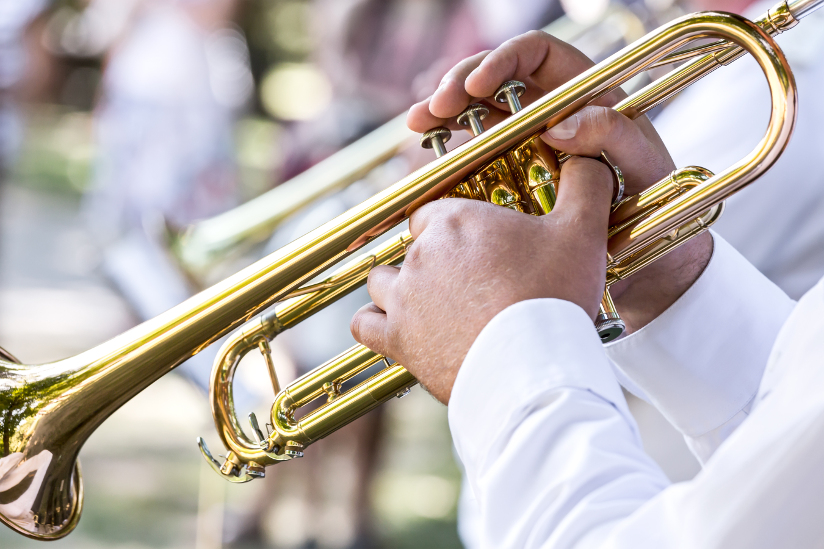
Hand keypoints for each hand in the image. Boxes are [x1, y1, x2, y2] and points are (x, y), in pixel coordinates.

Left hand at [351, 158, 613, 403]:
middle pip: (414, 248)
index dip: (456, 228)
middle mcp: (420, 254)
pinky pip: (364, 325)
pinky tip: (395, 329)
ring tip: (434, 304)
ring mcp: (403, 298)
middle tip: (473, 283)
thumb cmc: (554, 295)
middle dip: (438, 261)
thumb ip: (584, 184)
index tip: (479, 247)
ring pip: (382, 281)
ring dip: (401, 288)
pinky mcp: (397, 340)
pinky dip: (375, 325)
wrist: (533, 368)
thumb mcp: (582, 230)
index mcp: (455, 220)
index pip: (435, 212)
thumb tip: (585, 158)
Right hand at [408, 30, 712, 332]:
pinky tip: (429, 155)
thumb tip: (559, 125)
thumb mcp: (645, 167)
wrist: (648, 267)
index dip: (502, 60)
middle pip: (494, 80)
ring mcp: (526, 147)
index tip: (479, 87)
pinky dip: (448, 152)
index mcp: (584, 94)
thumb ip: (613, 135)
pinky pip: (472, 158)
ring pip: (475, 115)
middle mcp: (549, 114)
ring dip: (442, 114)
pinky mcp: (509, 181)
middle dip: (458, 85)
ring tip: (418, 126)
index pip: (537, 55)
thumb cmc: (657, 210)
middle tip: (433, 109)